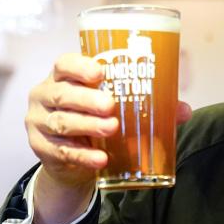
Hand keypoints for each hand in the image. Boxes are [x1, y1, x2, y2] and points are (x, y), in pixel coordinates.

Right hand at [25, 53, 191, 223]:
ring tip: (112, 128)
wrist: (70, 158)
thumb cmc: (94, 119)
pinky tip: (101, 159)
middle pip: (62, 94)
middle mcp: (45, 95)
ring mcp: (39, 122)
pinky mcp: (41, 148)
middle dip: (87, 99)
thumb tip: (184, 111)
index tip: (100, 72)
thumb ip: (148, 106)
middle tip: (111, 106)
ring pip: (62, 122)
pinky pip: (63, 152)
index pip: (64, 64)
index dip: (79, 66)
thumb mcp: (115, 108)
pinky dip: (83, 156)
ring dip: (87, 126)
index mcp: (63, 77)